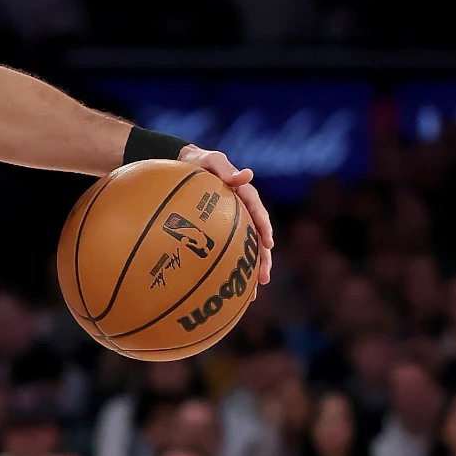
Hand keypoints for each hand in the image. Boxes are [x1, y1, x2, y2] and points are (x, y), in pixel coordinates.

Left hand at [179, 144, 274, 285]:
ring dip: (251, 270)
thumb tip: (248, 174)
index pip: (257, 213)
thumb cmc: (199, 162)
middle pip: (257, 238)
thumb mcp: (212, 161)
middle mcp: (243, 212)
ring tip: (254, 294)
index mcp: (244, 195)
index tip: (268, 244)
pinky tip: (230, 289)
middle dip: (262, 260)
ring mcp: (234, 223)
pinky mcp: (222, 231)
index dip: (264, 228)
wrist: (187, 164)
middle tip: (264, 278)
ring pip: (247, 249)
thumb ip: (226, 169)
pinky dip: (232, 268)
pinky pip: (229, 251)